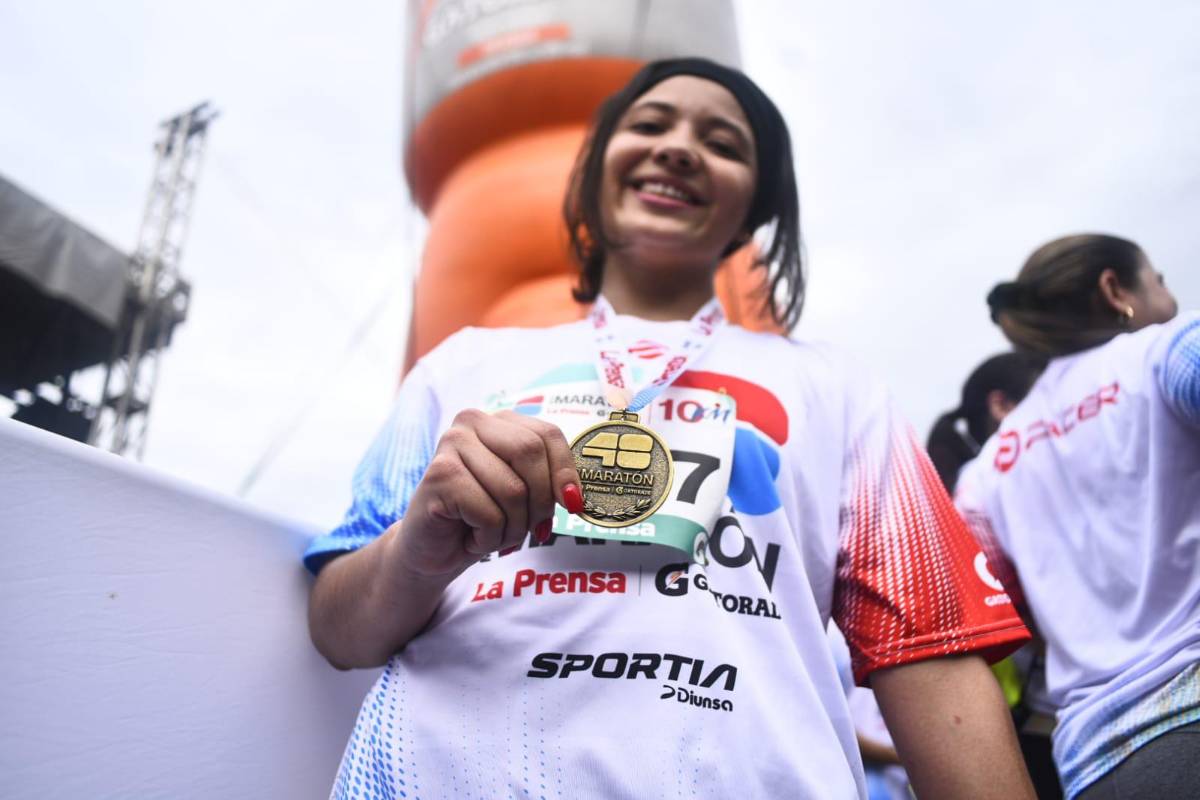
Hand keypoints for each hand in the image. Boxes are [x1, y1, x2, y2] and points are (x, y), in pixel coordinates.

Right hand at [392, 409, 583, 577]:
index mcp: (498, 420)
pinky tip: (470, 538)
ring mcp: (451, 444)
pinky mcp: (439, 475)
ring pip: (513, 490)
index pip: (548, 434)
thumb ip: (548, 482)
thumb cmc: (481, 519)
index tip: (573, 505)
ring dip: (513, 528)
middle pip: (531, 453)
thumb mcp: (524, 494)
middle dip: (540, 502)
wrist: (432, 551)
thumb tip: (575, 496)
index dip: (565, 472)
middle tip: (533, 529)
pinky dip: (489, 539)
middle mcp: (471, 422)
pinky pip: (489, 514)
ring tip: (493, 534)